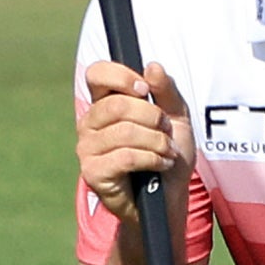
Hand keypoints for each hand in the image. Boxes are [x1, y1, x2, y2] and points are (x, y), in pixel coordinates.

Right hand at [76, 58, 191, 223]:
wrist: (170, 197)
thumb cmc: (169, 154)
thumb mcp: (177, 116)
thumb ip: (166, 90)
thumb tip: (152, 66)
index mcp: (105, 103)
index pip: (97, 74)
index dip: (122, 76)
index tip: (145, 90)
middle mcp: (90, 123)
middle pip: (117, 104)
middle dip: (153, 116)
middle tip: (166, 131)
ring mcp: (87, 148)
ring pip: (124, 131)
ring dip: (157, 141)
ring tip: (168, 151)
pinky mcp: (93, 172)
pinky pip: (124, 156)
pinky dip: (151, 158)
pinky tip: (160, 163)